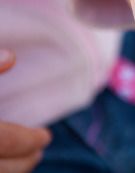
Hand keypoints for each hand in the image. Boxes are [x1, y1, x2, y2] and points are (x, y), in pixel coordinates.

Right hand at [0, 49, 51, 172]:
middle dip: (24, 162)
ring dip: (11, 171)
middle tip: (38, 153)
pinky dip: (2, 170)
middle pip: (2, 168)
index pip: (7, 140)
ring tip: (25, 161)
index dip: (30, 141)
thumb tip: (12, 57)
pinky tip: (6, 164)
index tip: (46, 138)